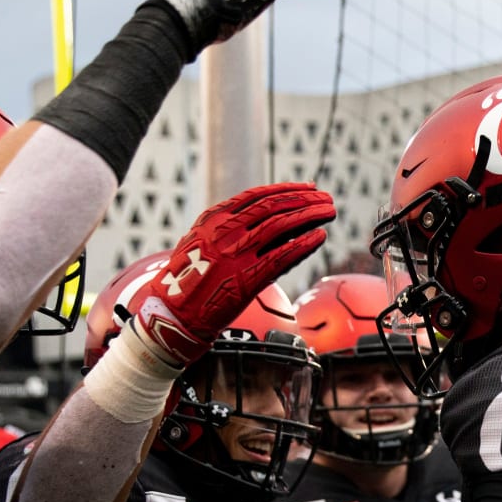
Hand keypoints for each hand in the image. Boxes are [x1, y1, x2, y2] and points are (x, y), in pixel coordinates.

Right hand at [133, 183, 335, 367]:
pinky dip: (304, 244)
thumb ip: (232, 230)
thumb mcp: (203, 243)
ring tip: (329, 213)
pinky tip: (320, 236)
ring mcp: (235, 254)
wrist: (172, 313)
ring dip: (310, 216)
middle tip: (327, 199)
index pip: (257, 196)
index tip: (309, 188)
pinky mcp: (246, 278)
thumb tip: (273, 221)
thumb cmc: (190, 280)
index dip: (287, 190)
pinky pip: (282, 256)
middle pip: (273, 207)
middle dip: (305, 200)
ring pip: (281, 225)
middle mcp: (224, 231)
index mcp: (213, 218)